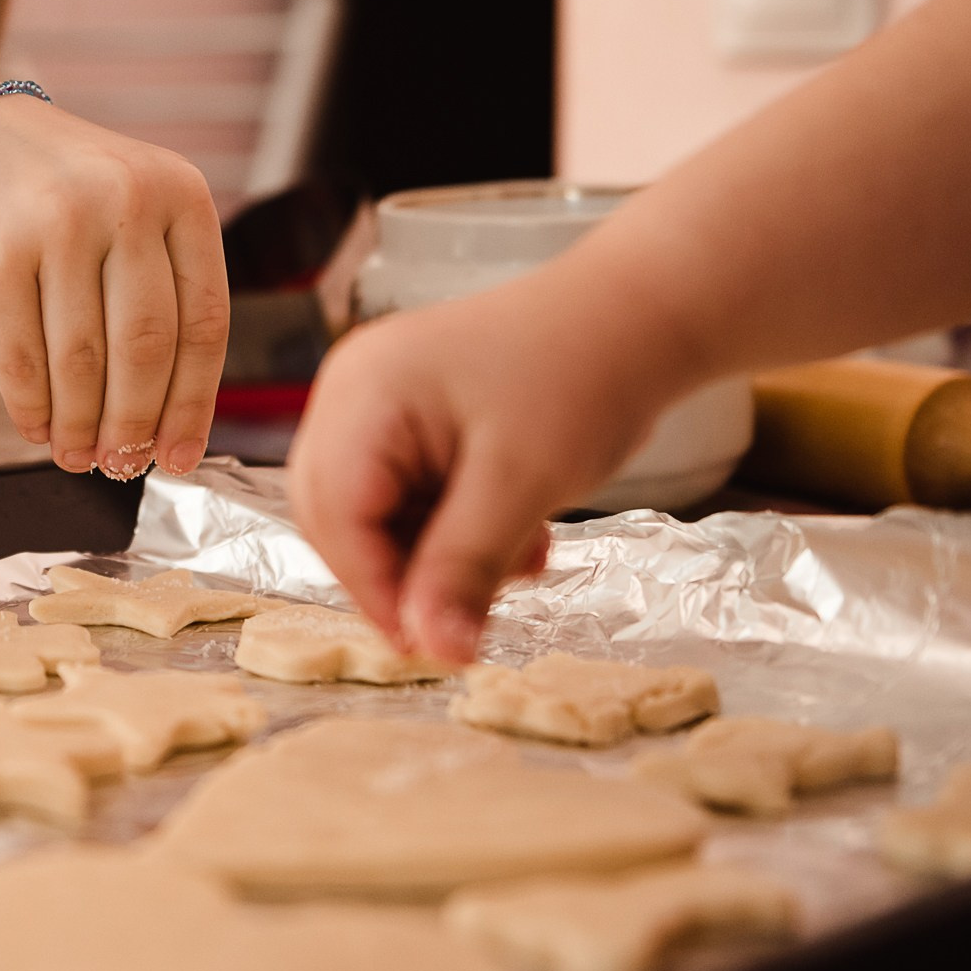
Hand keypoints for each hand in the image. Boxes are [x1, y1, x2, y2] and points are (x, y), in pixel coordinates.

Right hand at [0, 95, 228, 477]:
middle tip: (123, 464)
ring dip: (80, 427)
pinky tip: (36, 427)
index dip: (194, 403)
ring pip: (83, 364)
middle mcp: (123, 199)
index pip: (204, 320)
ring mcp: (55, 225)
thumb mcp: (129, 208)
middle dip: (135, 424)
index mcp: (178, 191)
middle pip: (146, 349)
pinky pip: (22, 362)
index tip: (181, 455)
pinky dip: (32, 410)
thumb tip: (172, 421)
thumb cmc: (54, 192)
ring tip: (76, 454)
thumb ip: (160, 289)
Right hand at [284, 260, 689, 659]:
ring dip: (434, 557)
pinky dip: (451, 532)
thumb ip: (465, 568)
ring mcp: (378, 400)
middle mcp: (352, 392)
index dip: (376, 588)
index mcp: (363, 393)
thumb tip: (434, 653)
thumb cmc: (580, 378)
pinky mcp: (412, 416)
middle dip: (399, 575)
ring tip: (515, 563)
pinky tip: (516, 538)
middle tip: (461, 622)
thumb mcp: (522, 483)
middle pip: (338, 515)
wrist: (635, 317)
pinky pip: (405, 495)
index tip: (432, 646)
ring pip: (374, 513)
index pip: (335, 513)